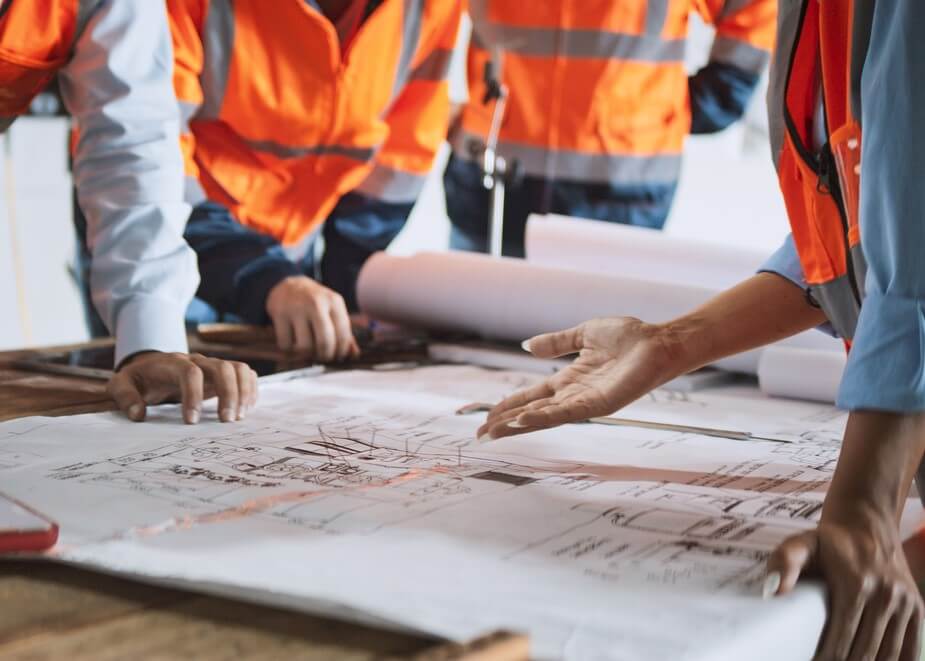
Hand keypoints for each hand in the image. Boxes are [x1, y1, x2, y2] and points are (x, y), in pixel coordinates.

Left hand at [108, 352, 257, 423]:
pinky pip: (245, 374)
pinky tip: (245, 410)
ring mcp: (212, 365)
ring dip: (244, 392)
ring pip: (239, 368)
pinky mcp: (223, 373)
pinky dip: (250, 390)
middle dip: (228, 394)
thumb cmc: (138, 379)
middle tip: (226, 421)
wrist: (151, 366)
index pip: (189, 372)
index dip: (193, 395)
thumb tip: (138, 414)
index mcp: (172, 363)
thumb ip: (125, 397)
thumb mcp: (121, 384)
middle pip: (223, 367)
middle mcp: (197, 360)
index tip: (191, 421)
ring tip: (238, 417)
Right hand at [266, 275, 358, 361]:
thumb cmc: (315, 303)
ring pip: (304, 346)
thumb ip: (344, 332)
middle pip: (324, 342)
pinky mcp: (279, 313)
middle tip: (323, 357)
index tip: (338, 357)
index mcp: (334, 302)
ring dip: (306, 354)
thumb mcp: (333, 311)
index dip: (341, 352)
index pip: (343, 335)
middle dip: (325, 356)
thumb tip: (354, 355)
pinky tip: (292, 341)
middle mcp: (316, 303)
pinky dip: (289, 349)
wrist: (289, 285)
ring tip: (307, 348)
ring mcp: (296, 308)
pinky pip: (286, 344)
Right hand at [477, 317, 685, 439]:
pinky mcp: (599, 405)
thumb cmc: (630, 337)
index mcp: (568, 380)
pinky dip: (543, 418)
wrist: (658, 341)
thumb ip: (556, 343)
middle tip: (480, 435)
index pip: (530, 397)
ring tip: (494, 433)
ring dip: (517, 425)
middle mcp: (573, 395)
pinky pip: (566, 414)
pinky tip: (523, 421)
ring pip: (544, 418)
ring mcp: (585, 402)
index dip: (507, 406)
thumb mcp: (583, 334)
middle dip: (505, 424)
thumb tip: (527, 346)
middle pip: (531, 413)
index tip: (485, 416)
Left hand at [766, 510, 923, 660]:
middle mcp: (886, 595)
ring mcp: (905, 603)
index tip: (813, 660)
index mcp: (856, 584)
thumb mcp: (802, 543)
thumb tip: (774, 591)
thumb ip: (784, 562)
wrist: (866, 523)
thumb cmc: (829, 540)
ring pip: (889, 654)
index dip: (826, 658)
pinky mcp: (917, 608)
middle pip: (865, 651)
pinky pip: (913, 648)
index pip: (841, 638)